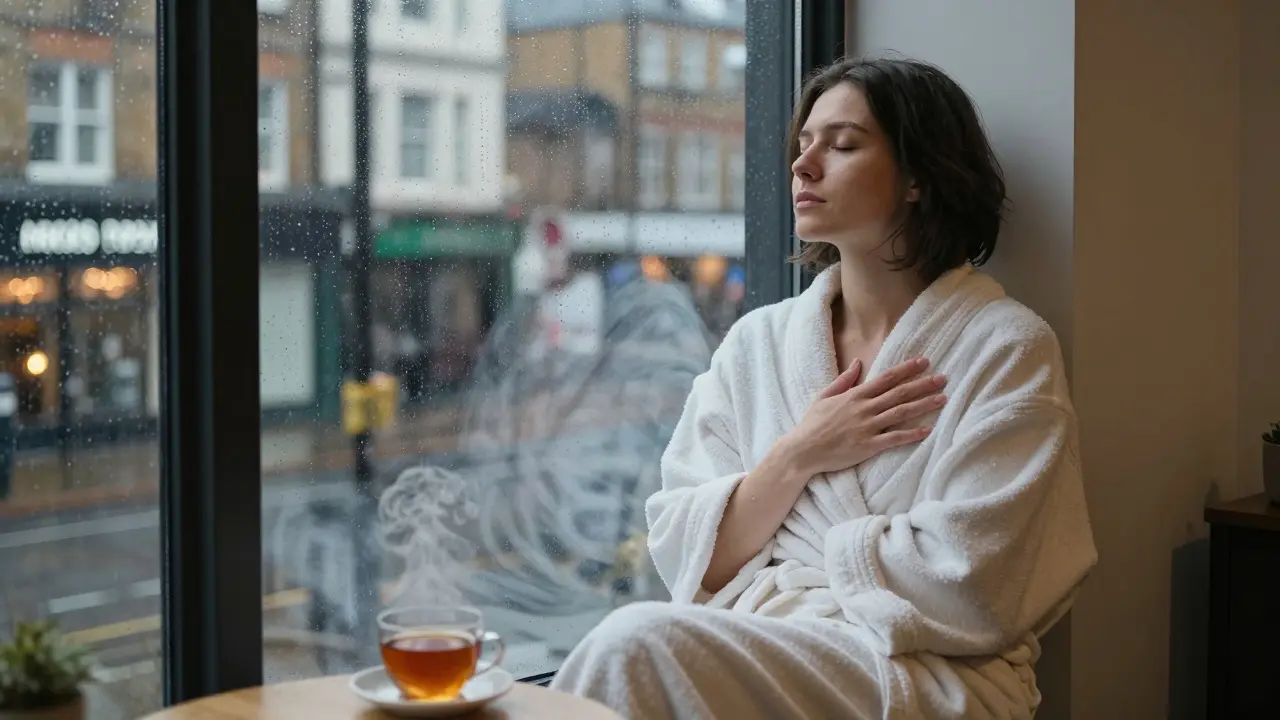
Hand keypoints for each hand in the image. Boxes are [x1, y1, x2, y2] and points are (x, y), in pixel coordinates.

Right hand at [784, 356, 946, 475]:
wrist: (802, 450)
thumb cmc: (812, 424)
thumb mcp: (823, 396)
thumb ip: (844, 380)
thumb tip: (857, 362)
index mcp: (855, 395)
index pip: (886, 378)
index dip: (907, 369)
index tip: (924, 362)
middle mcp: (864, 408)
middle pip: (900, 393)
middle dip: (923, 384)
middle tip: (943, 378)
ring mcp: (867, 427)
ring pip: (901, 412)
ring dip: (923, 405)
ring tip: (942, 399)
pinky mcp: (868, 446)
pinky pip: (894, 439)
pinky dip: (912, 434)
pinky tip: (927, 431)